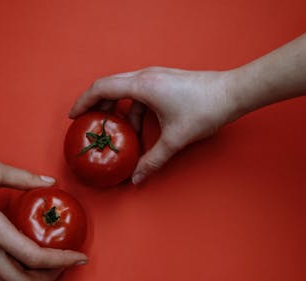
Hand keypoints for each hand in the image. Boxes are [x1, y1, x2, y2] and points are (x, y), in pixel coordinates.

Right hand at [0, 147, 87, 280]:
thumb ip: (25, 178)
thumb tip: (49, 182)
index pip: (34, 257)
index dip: (61, 260)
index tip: (79, 257)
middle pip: (20, 280)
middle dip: (48, 278)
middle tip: (66, 264)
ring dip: (29, 280)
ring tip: (47, 267)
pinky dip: (12, 274)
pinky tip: (21, 259)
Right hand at [69, 67, 238, 183]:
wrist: (232, 93)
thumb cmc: (205, 109)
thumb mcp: (175, 139)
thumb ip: (152, 160)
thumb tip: (137, 178)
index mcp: (143, 85)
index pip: (101, 88)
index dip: (83, 101)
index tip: (73, 116)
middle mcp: (146, 76)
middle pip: (109, 86)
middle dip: (96, 106)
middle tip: (89, 124)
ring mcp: (155, 77)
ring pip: (124, 90)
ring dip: (117, 110)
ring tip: (116, 132)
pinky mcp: (164, 81)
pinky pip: (139, 93)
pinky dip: (133, 110)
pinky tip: (139, 129)